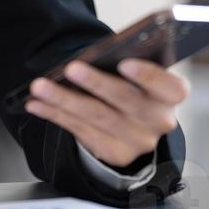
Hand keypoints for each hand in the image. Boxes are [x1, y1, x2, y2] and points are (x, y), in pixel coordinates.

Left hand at [23, 59, 187, 167]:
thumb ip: (128, 64)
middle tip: (70, 69)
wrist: (135, 122)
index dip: (149, 76)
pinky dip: (56, 115)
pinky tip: (37, 104)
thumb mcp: (140, 73)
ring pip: (98, 118)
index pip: (171, 87)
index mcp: (171, 95)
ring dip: (65, 100)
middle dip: (95, 84)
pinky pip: (81, 132)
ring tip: (40, 86)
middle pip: (126, 101)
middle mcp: (159, 121)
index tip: (124, 63)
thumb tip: (96, 55)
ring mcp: (138, 141)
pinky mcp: (115, 154)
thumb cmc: (134, 84)